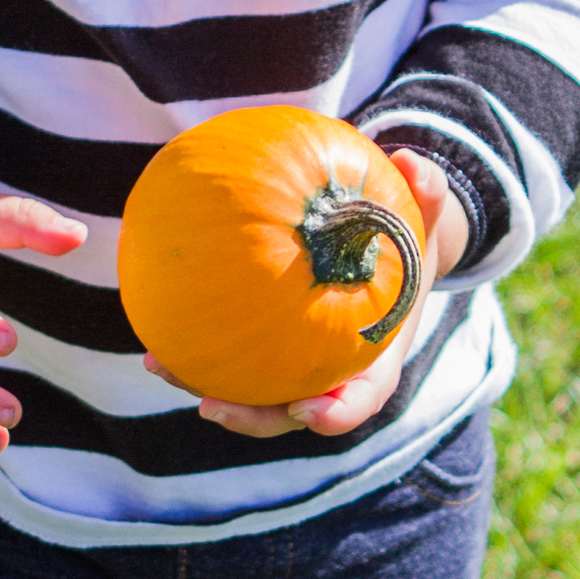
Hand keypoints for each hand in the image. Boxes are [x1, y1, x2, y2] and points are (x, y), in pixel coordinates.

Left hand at [147, 150, 469, 442]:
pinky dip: (195, 349)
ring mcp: (298, 370)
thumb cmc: (407, 243)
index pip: (362, 398)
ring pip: (252, 394)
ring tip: (160, 364)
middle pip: (292, 413)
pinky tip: (154, 327)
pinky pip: (232, 358)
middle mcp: (334, 376)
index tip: (309, 413)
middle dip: (252, 417)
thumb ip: (424, 192)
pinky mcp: (269, 355)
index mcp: (376, 359)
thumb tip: (413, 161)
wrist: (390, 260)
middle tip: (212, 406)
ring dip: (205, 386)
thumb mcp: (422, 218)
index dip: (337, 413)